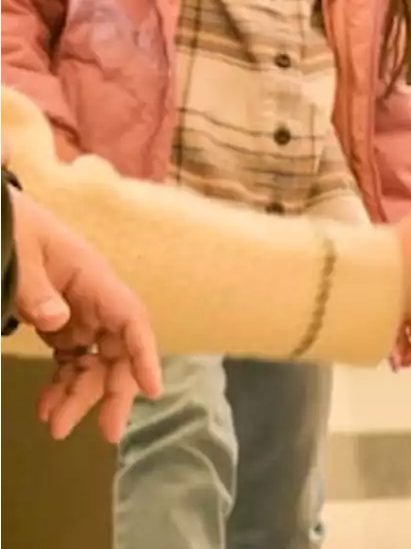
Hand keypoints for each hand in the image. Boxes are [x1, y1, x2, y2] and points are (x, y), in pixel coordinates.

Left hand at [9, 188, 162, 441]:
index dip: (145, 354)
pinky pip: (73, 363)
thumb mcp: (20, 252)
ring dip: (81, 398)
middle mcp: (97, 302)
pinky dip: (62, 387)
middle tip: (108, 433)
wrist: (4, 219)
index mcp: (95, 279)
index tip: (153, 389)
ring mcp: (83, 316)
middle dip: (115, 393)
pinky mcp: (66, 327)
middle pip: (119, 352)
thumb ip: (36, 288)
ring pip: (96, 365)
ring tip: (55, 428)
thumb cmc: (15, 227)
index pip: (131, 319)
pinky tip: (47, 408)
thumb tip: (58, 323)